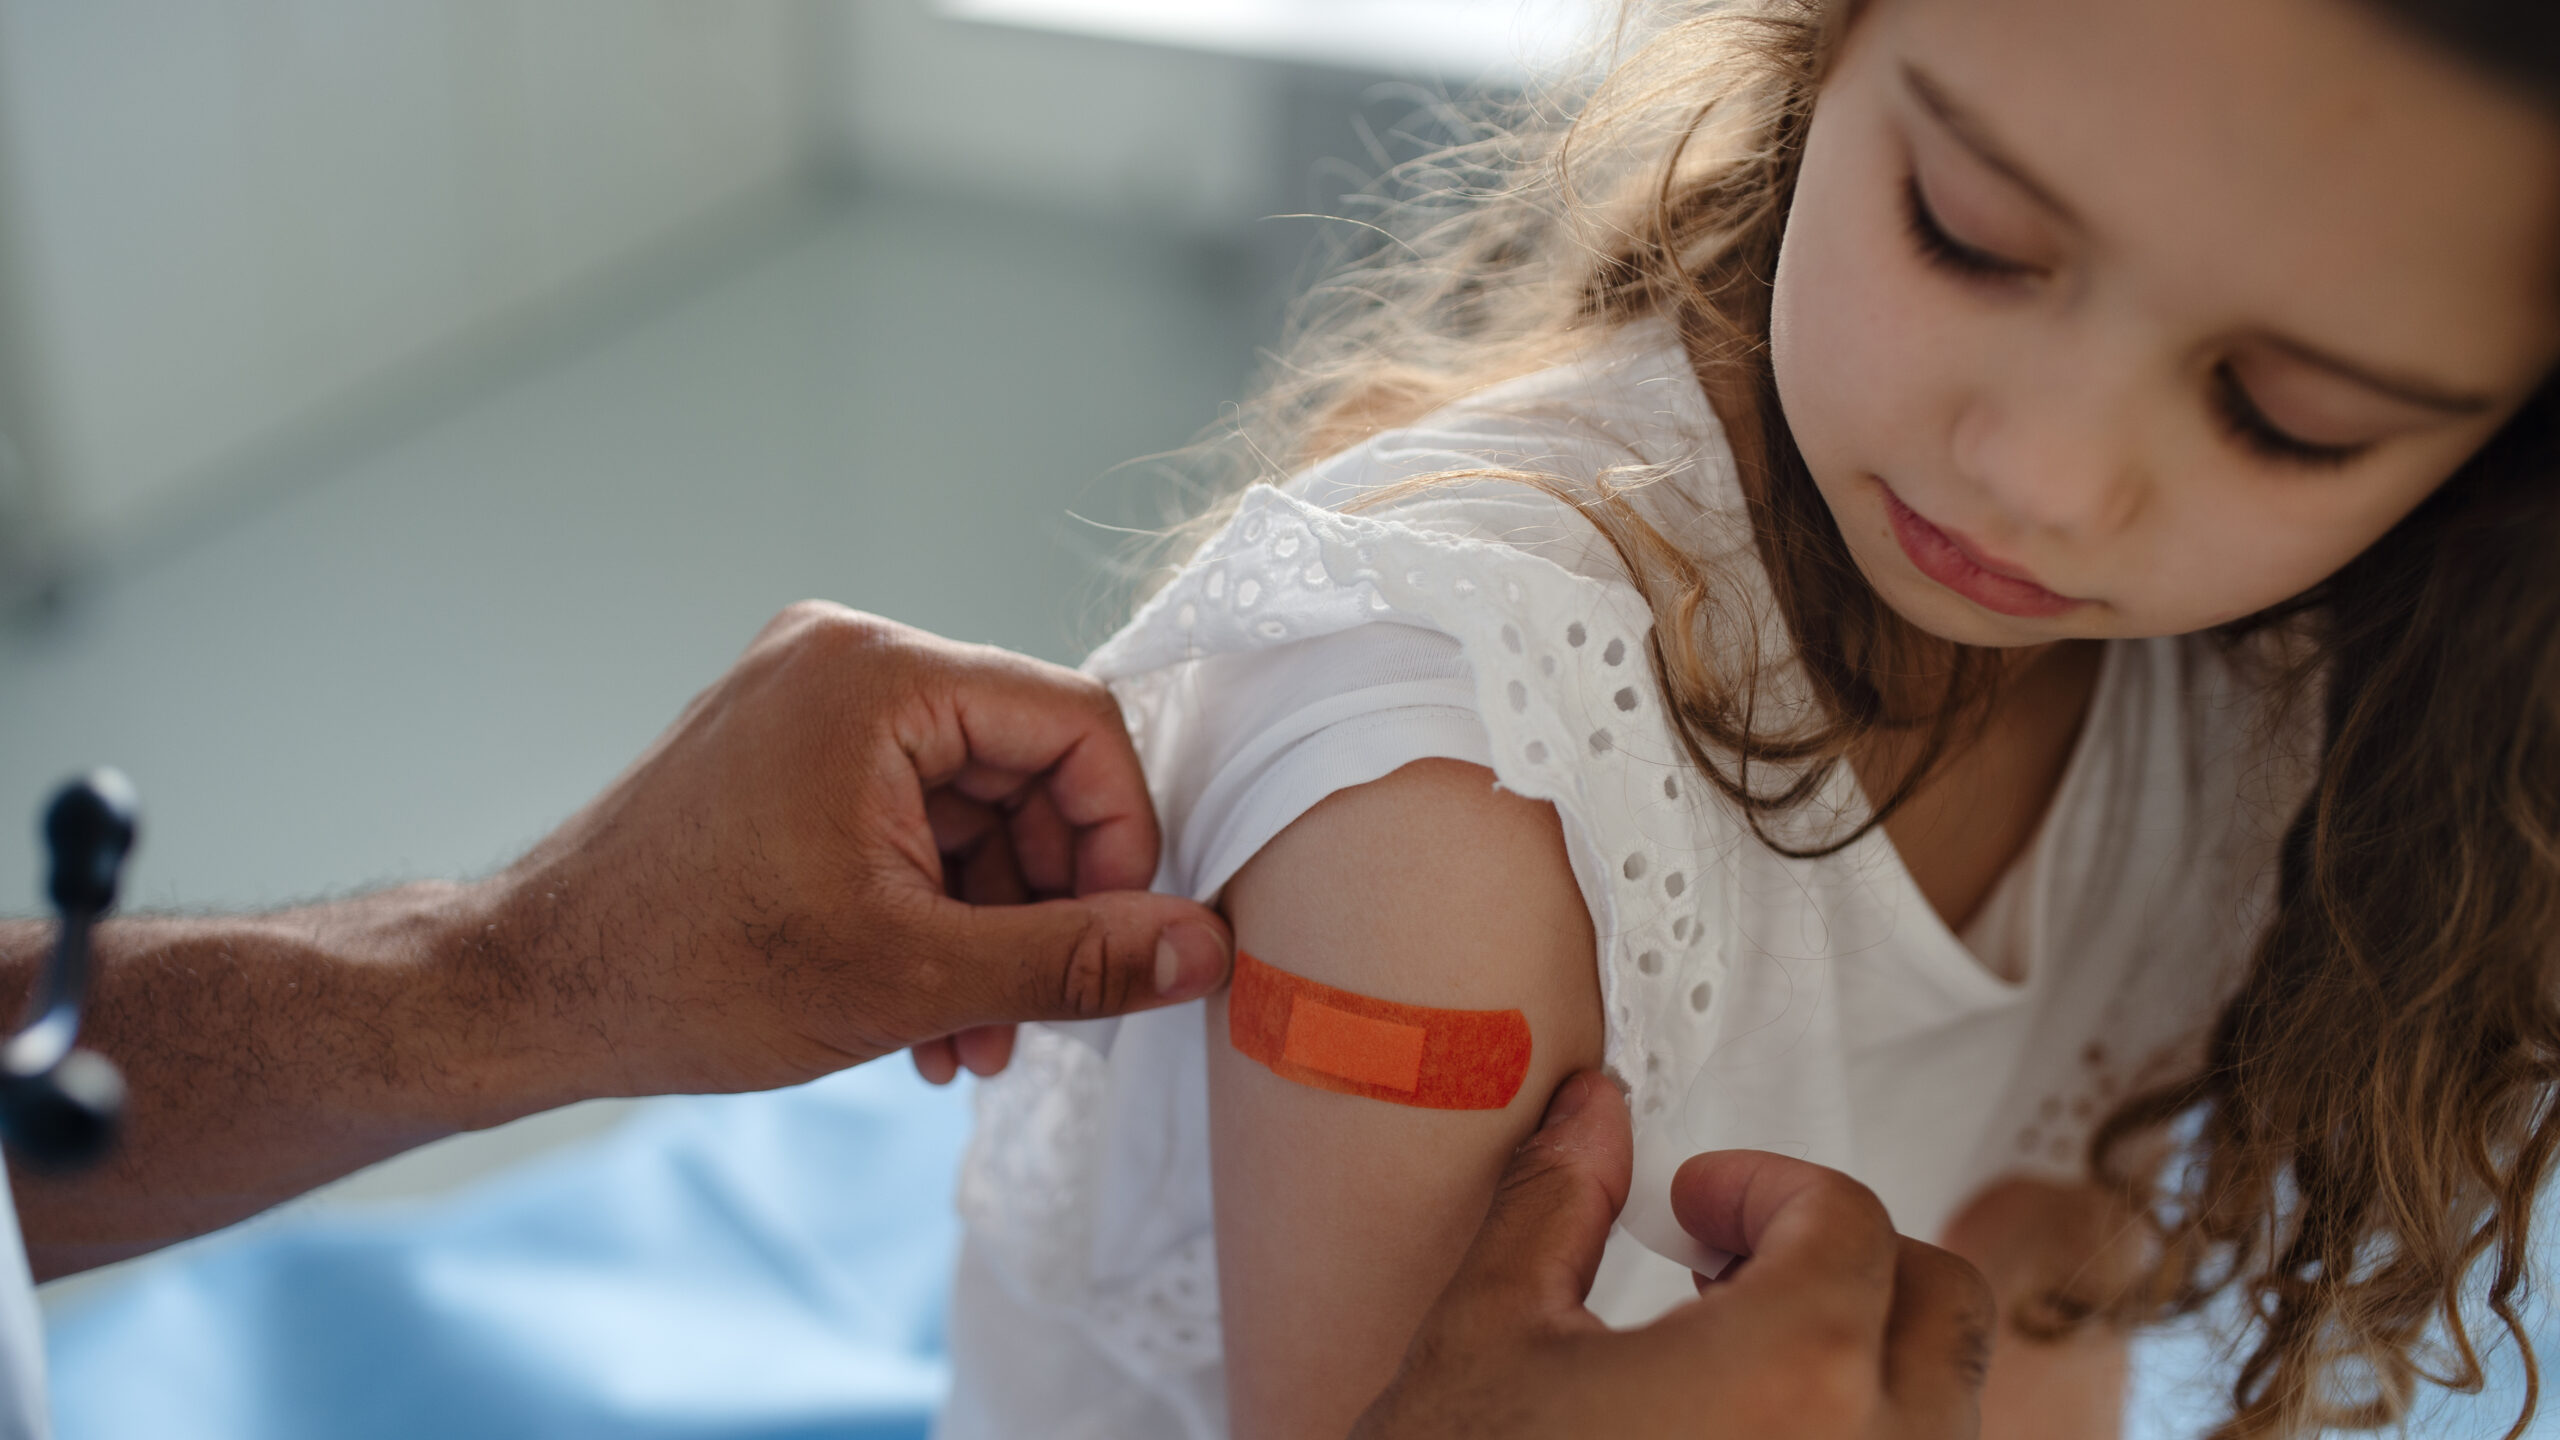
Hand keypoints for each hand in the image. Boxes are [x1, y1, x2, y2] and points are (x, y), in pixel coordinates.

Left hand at [469, 602, 1230, 1104]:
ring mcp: (812, 706)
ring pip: (973, 809)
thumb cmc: (688, 973)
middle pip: (1027, 769)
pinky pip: (911, 820)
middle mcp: (847, 662)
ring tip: (969, 1040)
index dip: (1120, 842)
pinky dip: (934, 910)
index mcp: (876, 676)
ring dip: (992, 928)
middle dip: (1046, 905)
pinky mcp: (791, 756)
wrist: (524, 993)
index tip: (1120, 947)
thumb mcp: (910, 977)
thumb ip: (1074, 959)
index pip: (1075, 724)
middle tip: (1039, 1018)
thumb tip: (1206, 948)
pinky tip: (926, 1013)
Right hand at [1352, 1072, 1993, 1439]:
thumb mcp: (1487, 1337)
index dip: (1764, 1185)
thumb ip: (1556, 1207)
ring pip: (1943, 1411)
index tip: (1698, 1203)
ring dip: (1863, 1358)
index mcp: (1797, 1378)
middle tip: (1738, 1260)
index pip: (1849, 1221)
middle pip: (1940, 1306)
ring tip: (1736, 1361)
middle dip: (1848, 1257)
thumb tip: (1591, 1122)